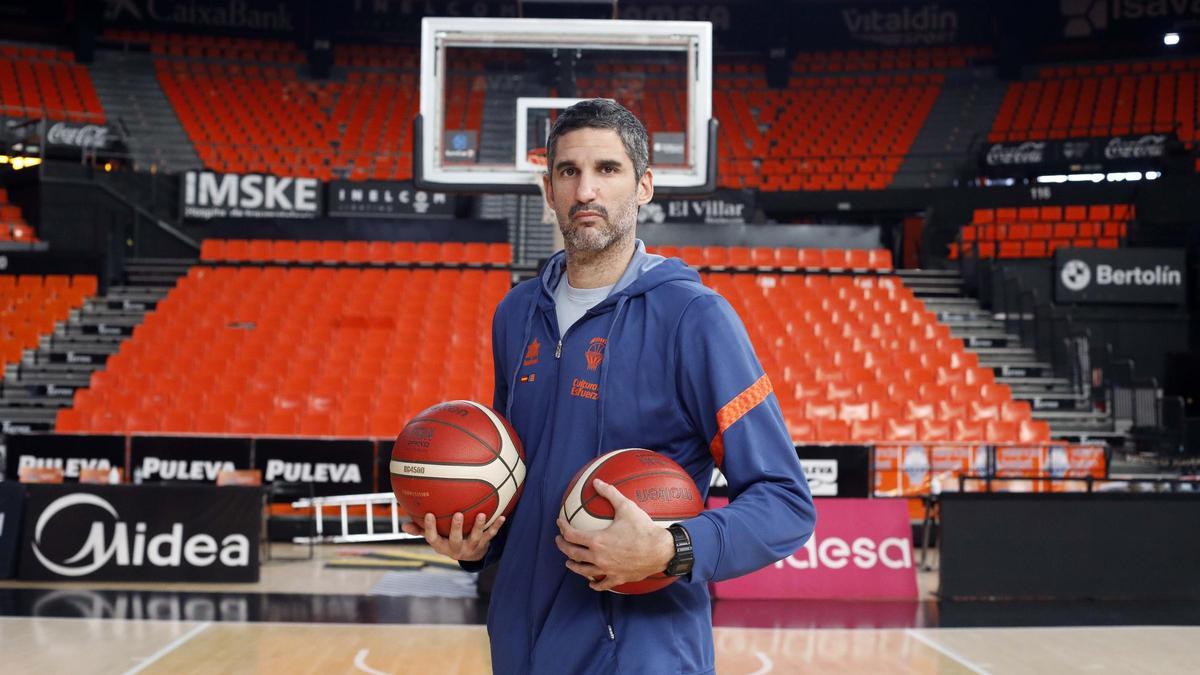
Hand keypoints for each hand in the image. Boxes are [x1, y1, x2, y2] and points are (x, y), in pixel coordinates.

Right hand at [400, 512, 504, 561]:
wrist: (469, 555)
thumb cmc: (447, 539)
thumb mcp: (434, 537)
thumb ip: (419, 531)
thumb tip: (403, 525)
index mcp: (441, 546)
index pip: (432, 538)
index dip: (430, 528)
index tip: (429, 514)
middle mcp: (456, 549)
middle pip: (455, 540)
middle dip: (456, 528)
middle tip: (458, 514)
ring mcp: (471, 547)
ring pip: (475, 538)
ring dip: (479, 527)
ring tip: (482, 514)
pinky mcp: (483, 545)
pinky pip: (491, 535)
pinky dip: (496, 526)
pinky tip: (502, 516)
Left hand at [556, 479, 675, 591]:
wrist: (661, 551)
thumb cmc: (643, 528)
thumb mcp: (626, 507)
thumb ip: (610, 493)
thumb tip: (597, 481)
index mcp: (597, 540)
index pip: (571, 535)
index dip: (562, 527)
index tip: (559, 522)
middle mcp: (598, 557)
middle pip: (573, 553)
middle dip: (562, 546)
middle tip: (559, 541)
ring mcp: (607, 570)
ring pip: (583, 570)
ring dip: (573, 566)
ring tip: (569, 562)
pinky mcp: (618, 578)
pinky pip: (602, 584)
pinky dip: (595, 583)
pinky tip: (592, 583)